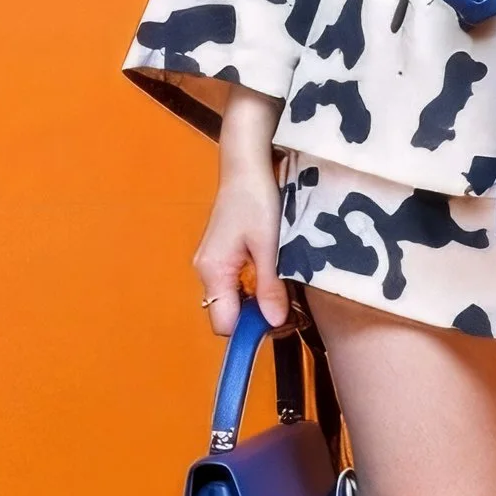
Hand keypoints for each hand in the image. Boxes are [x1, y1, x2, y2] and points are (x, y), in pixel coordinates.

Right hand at [193, 88, 287, 336]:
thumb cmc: (257, 199)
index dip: (250, 330)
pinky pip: (235, 284)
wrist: (246, 164)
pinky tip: (274, 275)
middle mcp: (206, 271)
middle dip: (256, 318)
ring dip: (257, 302)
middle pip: (228, 314)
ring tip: (285, 290)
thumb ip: (270, 285)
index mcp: (213, 271)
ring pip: (233, 300)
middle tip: (289, 308)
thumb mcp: (270, 245)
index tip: (280, 323)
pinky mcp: (222, 254)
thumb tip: (274, 323)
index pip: (224, 323)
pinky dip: (254, 287)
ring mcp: (212, 263)